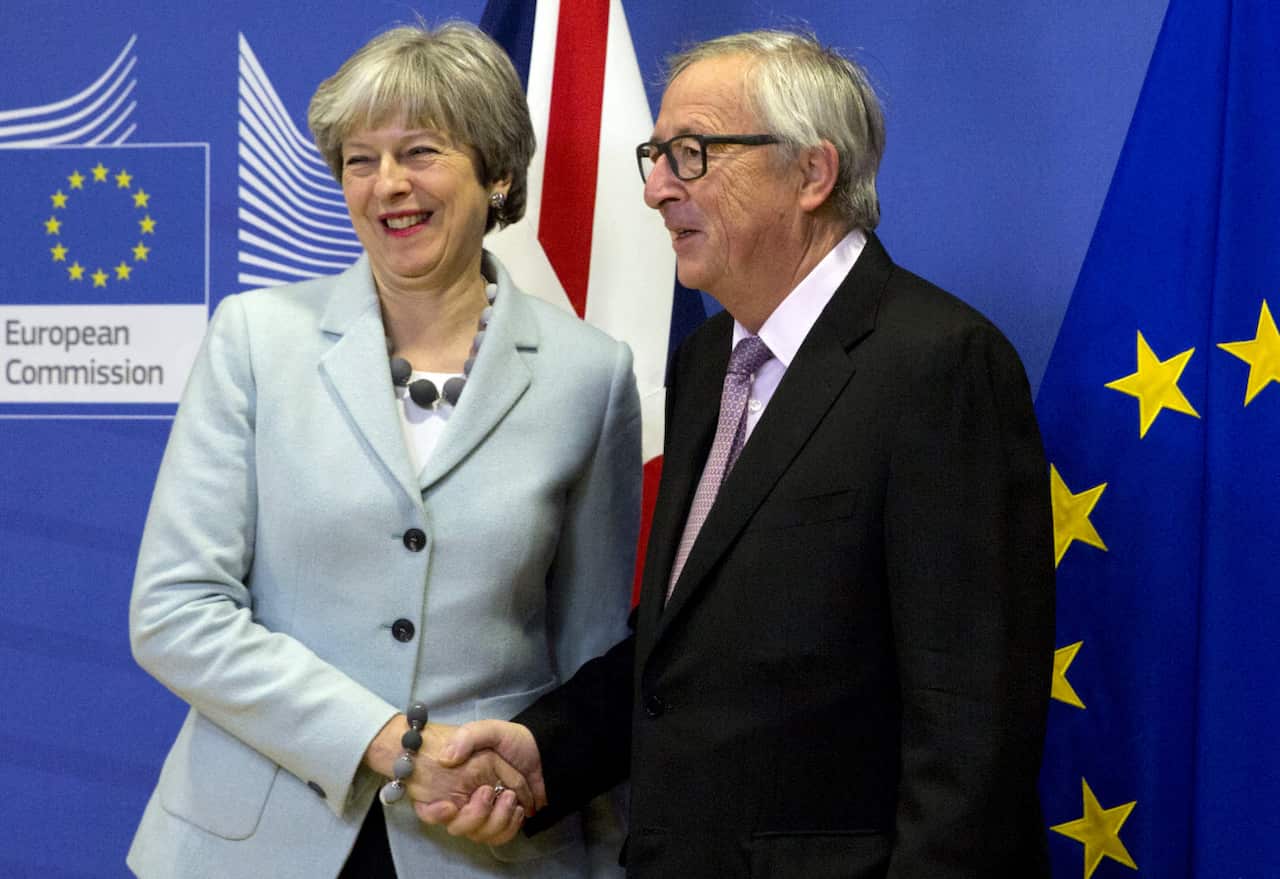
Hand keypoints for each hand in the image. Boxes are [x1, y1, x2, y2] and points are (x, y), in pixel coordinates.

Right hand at [415, 720, 545, 843]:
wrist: (545, 753)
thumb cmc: (513, 740)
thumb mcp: (489, 730)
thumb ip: (467, 738)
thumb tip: (445, 758)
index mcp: (454, 781)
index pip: (429, 808)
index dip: (433, 814)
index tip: (448, 806)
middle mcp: (464, 800)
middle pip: (457, 827)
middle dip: (474, 815)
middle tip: (489, 791)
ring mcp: (483, 814)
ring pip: (477, 835)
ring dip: (495, 820)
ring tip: (511, 798)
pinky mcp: (501, 822)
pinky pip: (497, 838)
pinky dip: (508, 828)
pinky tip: (518, 810)